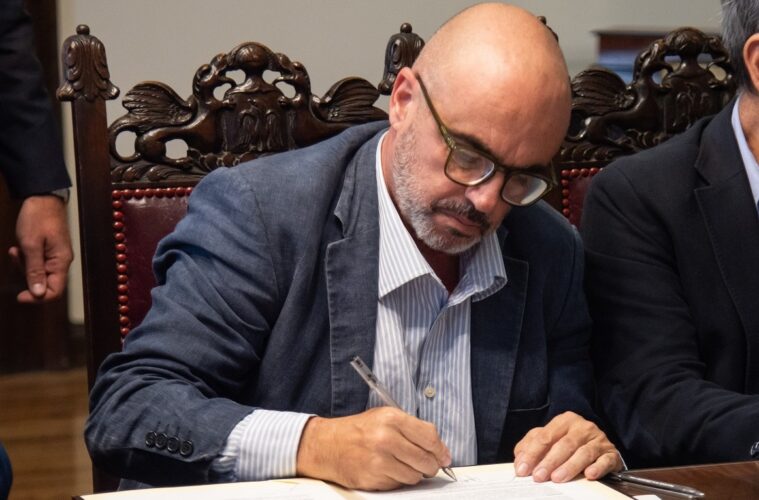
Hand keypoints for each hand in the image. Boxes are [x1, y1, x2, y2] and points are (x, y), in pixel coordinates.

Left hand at [9, 194, 72, 301]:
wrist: (43, 197)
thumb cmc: (38, 218)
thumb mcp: (31, 245)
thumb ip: (34, 270)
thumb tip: (38, 293)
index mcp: (61, 262)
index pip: (55, 291)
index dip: (37, 298)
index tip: (19, 296)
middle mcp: (62, 262)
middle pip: (46, 283)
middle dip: (26, 276)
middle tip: (15, 258)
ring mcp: (56, 256)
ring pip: (39, 273)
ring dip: (24, 266)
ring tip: (16, 250)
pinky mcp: (50, 250)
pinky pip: (38, 263)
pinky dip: (27, 259)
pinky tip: (19, 248)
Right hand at [296, 407, 450, 490]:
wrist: (327, 444)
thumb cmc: (358, 430)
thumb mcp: (384, 417)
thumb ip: (412, 429)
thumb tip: (440, 450)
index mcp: (392, 419)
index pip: (430, 437)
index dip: (441, 450)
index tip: (444, 456)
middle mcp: (386, 438)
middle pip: (426, 460)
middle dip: (430, 465)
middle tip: (427, 464)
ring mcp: (379, 460)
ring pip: (415, 476)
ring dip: (413, 474)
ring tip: (401, 464)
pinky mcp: (373, 478)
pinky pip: (398, 484)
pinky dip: (397, 480)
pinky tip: (387, 470)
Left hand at [514, 411, 621, 482]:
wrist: (599, 445)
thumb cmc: (569, 443)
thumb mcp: (549, 439)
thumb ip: (531, 446)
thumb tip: (519, 461)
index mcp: (564, 421)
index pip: (545, 437)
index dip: (532, 454)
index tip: (522, 469)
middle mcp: (582, 427)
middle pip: (564, 444)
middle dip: (549, 462)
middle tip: (538, 477)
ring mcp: (598, 439)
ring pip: (583, 453)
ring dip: (569, 466)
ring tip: (557, 479)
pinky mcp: (611, 454)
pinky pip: (605, 460)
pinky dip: (597, 468)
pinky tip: (589, 475)